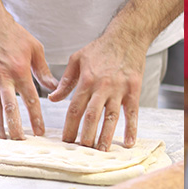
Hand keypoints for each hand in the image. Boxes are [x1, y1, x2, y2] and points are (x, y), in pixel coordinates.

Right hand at [0, 13, 57, 139]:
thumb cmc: (14, 34)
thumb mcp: (35, 48)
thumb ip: (43, 70)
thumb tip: (55, 88)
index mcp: (20, 70)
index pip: (30, 99)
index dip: (35, 117)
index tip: (40, 132)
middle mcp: (3, 77)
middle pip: (9, 107)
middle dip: (15, 126)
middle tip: (20, 141)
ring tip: (0, 140)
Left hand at [48, 34, 145, 150]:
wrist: (126, 36)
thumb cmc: (99, 48)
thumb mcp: (77, 59)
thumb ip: (65, 81)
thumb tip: (53, 98)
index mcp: (86, 80)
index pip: (75, 108)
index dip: (70, 126)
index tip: (66, 140)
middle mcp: (102, 86)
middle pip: (92, 116)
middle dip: (86, 135)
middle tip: (82, 151)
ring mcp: (119, 89)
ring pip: (111, 117)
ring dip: (106, 136)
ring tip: (101, 151)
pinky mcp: (134, 90)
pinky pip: (133, 113)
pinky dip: (132, 128)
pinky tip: (129, 143)